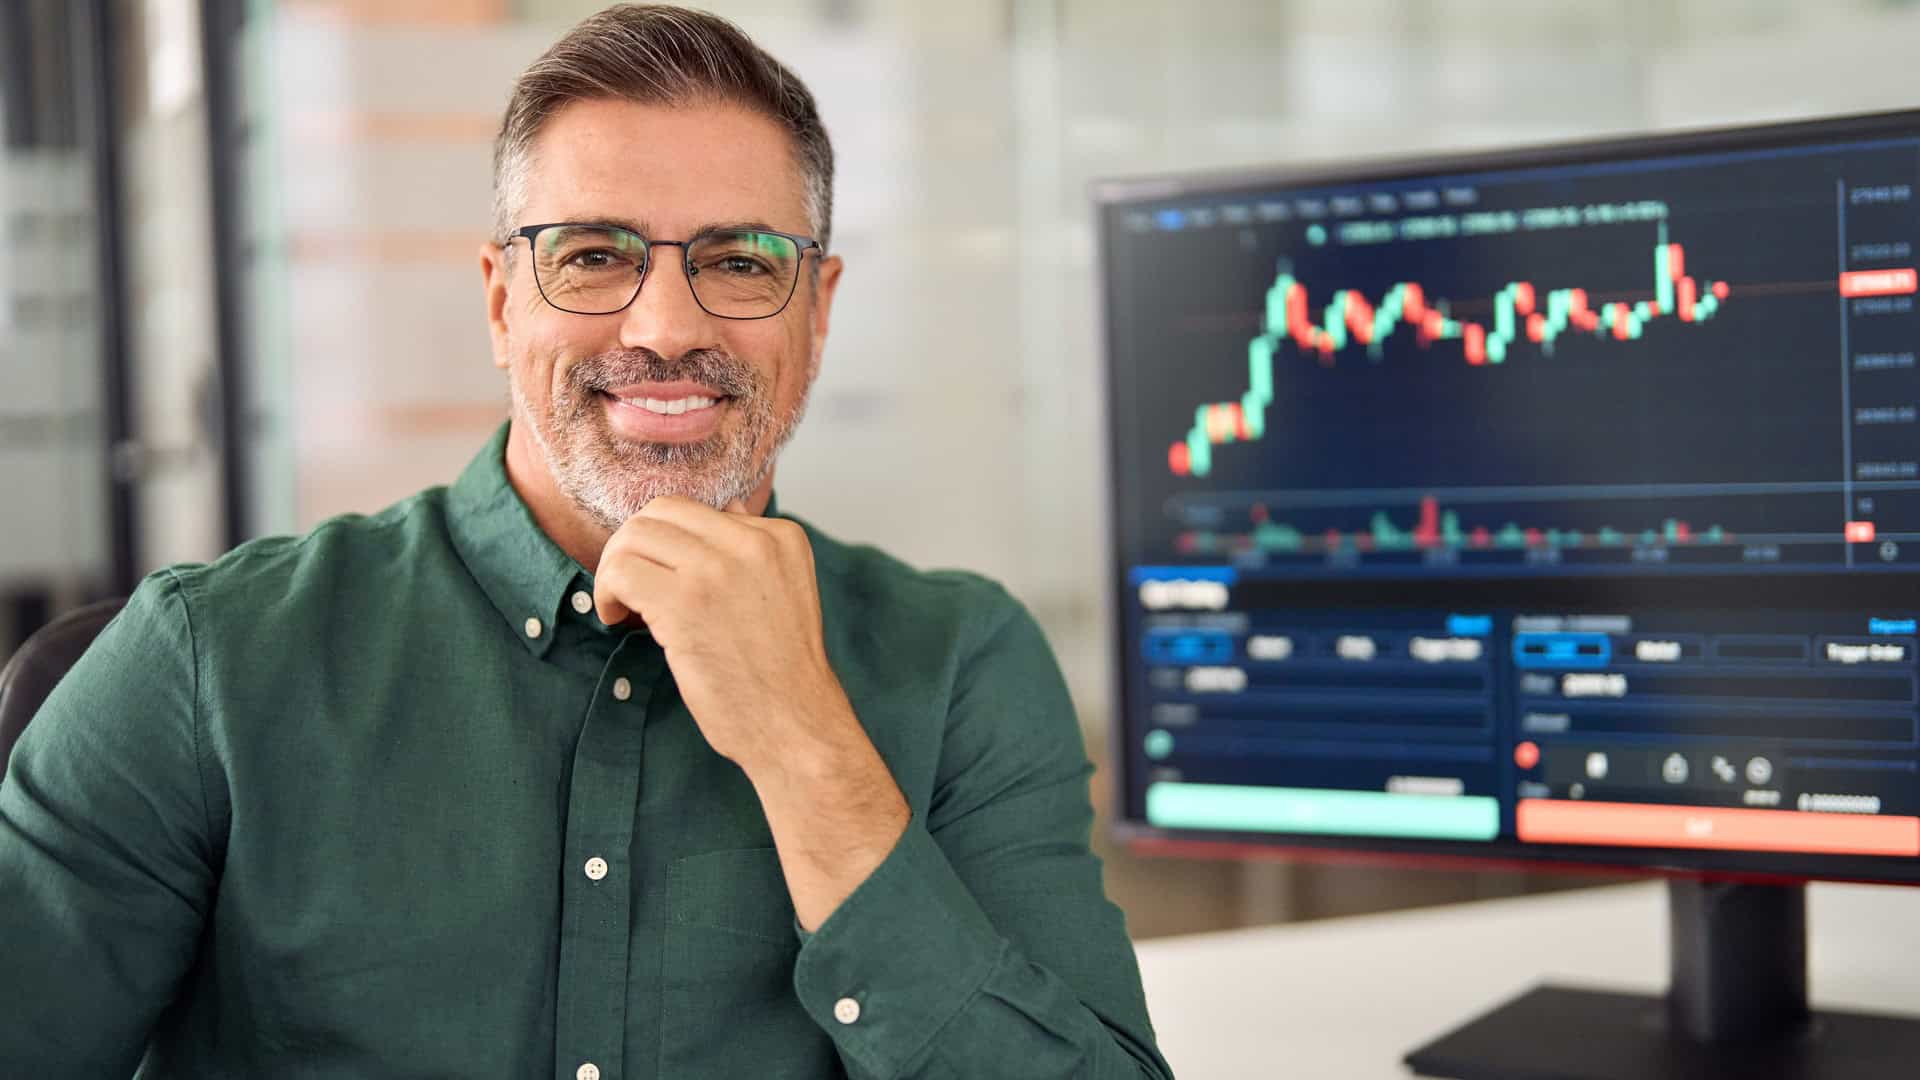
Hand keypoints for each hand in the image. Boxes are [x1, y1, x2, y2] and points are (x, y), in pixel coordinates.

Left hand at [592, 496, 909, 928]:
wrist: (796, 725)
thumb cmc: (782, 672)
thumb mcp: (784, 591)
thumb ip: (754, 553)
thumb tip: (729, 513)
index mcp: (780, 536)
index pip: (698, 511)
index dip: (667, 546)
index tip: (664, 582)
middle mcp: (753, 541)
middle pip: (661, 512)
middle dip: (634, 547)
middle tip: (631, 590)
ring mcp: (719, 569)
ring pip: (634, 536)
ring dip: (615, 570)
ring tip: (625, 608)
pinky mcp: (685, 603)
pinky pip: (621, 571)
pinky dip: (608, 593)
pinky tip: (620, 620)